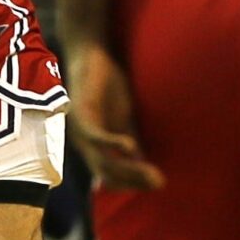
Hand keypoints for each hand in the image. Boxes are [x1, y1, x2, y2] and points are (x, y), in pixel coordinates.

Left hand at [67, 43, 164, 190]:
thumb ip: (131, 141)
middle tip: (159, 183)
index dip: (133, 184)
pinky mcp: (81, 114)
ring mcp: (80, 130)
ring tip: (151, 172)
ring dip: (127, 169)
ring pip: (102, 161)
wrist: (93, 55)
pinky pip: (95, 136)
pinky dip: (112, 144)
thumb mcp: (124, 119)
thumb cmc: (108, 86)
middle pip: (107, 174)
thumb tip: (145, 163)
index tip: (157, 184)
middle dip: (133, 180)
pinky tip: (130, 146)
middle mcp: (83, 144)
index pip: (110, 177)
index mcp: (93, 147)